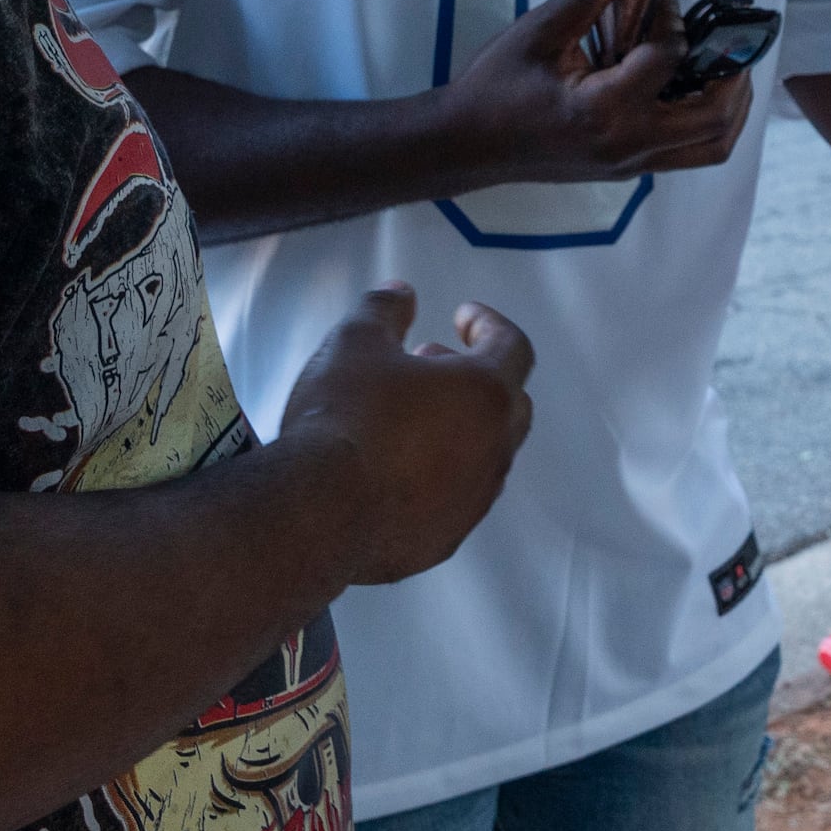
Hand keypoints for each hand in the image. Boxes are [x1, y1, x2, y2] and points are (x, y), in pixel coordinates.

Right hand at [280, 286, 537, 583]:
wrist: (318, 511)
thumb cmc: (342, 415)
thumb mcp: (354, 341)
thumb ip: (385, 309)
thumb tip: (401, 293)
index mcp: (486, 392)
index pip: (512, 346)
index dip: (489, 325)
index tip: (463, 317)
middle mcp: (495, 447)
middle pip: (508, 402)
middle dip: (475, 376)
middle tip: (432, 363)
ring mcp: (475, 499)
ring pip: (485, 454)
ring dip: (458, 427)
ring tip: (407, 415)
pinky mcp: (447, 538)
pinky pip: (456, 498)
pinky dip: (439, 474)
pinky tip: (396, 469)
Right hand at [439, 0, 755, 182]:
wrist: (467, 146)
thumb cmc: (496, 89)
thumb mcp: (535, 34)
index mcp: (604, 109)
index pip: (667, 60)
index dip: (674, 22)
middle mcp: (628, 143)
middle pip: (714, 118)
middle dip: (732, 74)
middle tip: (727, 40)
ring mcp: (632, 163)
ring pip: (712, 147)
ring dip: (730, 107)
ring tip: (725, 69)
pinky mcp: (629, 169)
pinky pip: (689, 153)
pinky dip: (705, 123)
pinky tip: (692, 89)